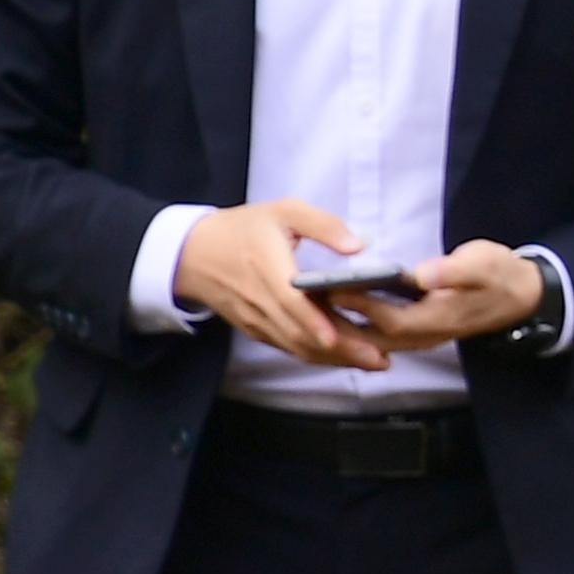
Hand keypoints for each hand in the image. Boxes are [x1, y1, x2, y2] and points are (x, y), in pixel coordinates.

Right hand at [175, 199, 386, 369]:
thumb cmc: (244, 228)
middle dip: (341, 349)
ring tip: (373, 362)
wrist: (193, 253)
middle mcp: (260, 299)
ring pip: (296, 345)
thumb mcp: (284, 211)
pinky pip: (288, 346)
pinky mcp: (256, 329)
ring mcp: (256, 318)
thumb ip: (324, 225)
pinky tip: (344, 357)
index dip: (312, 321)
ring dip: (333, 358)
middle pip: (300, 332)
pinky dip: (316, 355)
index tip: (336, 337)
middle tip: (381, 359)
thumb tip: (359, 246)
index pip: (290, 301)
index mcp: (267, 266)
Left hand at [331, 239, 543, 348]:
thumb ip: (455, 270)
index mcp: (439, 318)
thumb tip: (422, 274)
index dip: (362, 305)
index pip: (391, 318)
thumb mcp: (485, 264)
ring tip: (311, 307)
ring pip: (371, 342)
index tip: (332, 286)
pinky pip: (376, 339)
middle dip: (338, 322)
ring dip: (341, 329)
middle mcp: (425, 335)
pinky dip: (354, 330)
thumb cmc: (500, 275)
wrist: (519, 296)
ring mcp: (420, 338)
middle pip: (372, 338)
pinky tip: (333, 314)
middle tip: (306, 301)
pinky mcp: (415, 333)